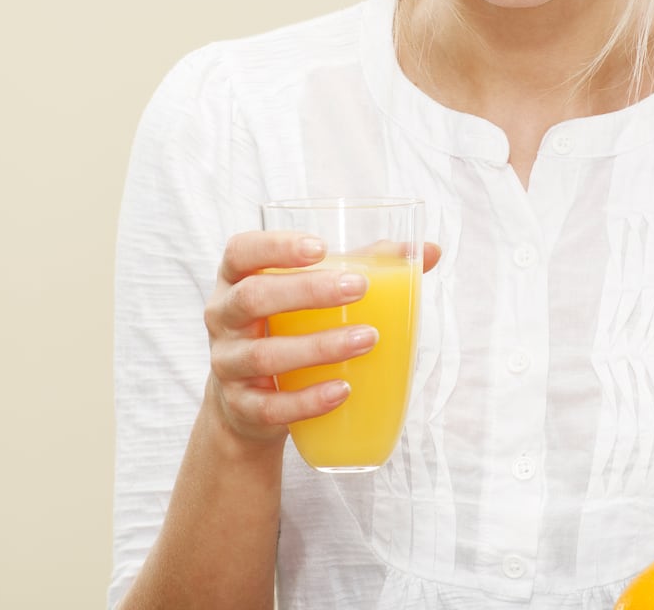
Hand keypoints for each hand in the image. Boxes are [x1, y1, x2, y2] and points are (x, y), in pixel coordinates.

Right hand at [203, 231, 439, 445]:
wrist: (252, 400)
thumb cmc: (290, 327)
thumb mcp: (315, 295)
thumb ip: (367, 267)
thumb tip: (430, 251)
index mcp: (237, 280)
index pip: (241, 252)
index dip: (275, 246)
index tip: (321, 247)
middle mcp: (223, 318)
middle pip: (253, 298)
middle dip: (307, 292)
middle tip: (358, 288)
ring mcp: (228, 364)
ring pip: (265, 355)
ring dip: (319, 347)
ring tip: (367, 340)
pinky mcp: (241, 407)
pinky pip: (270, 406)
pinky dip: (308, 400)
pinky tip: (343, 391)